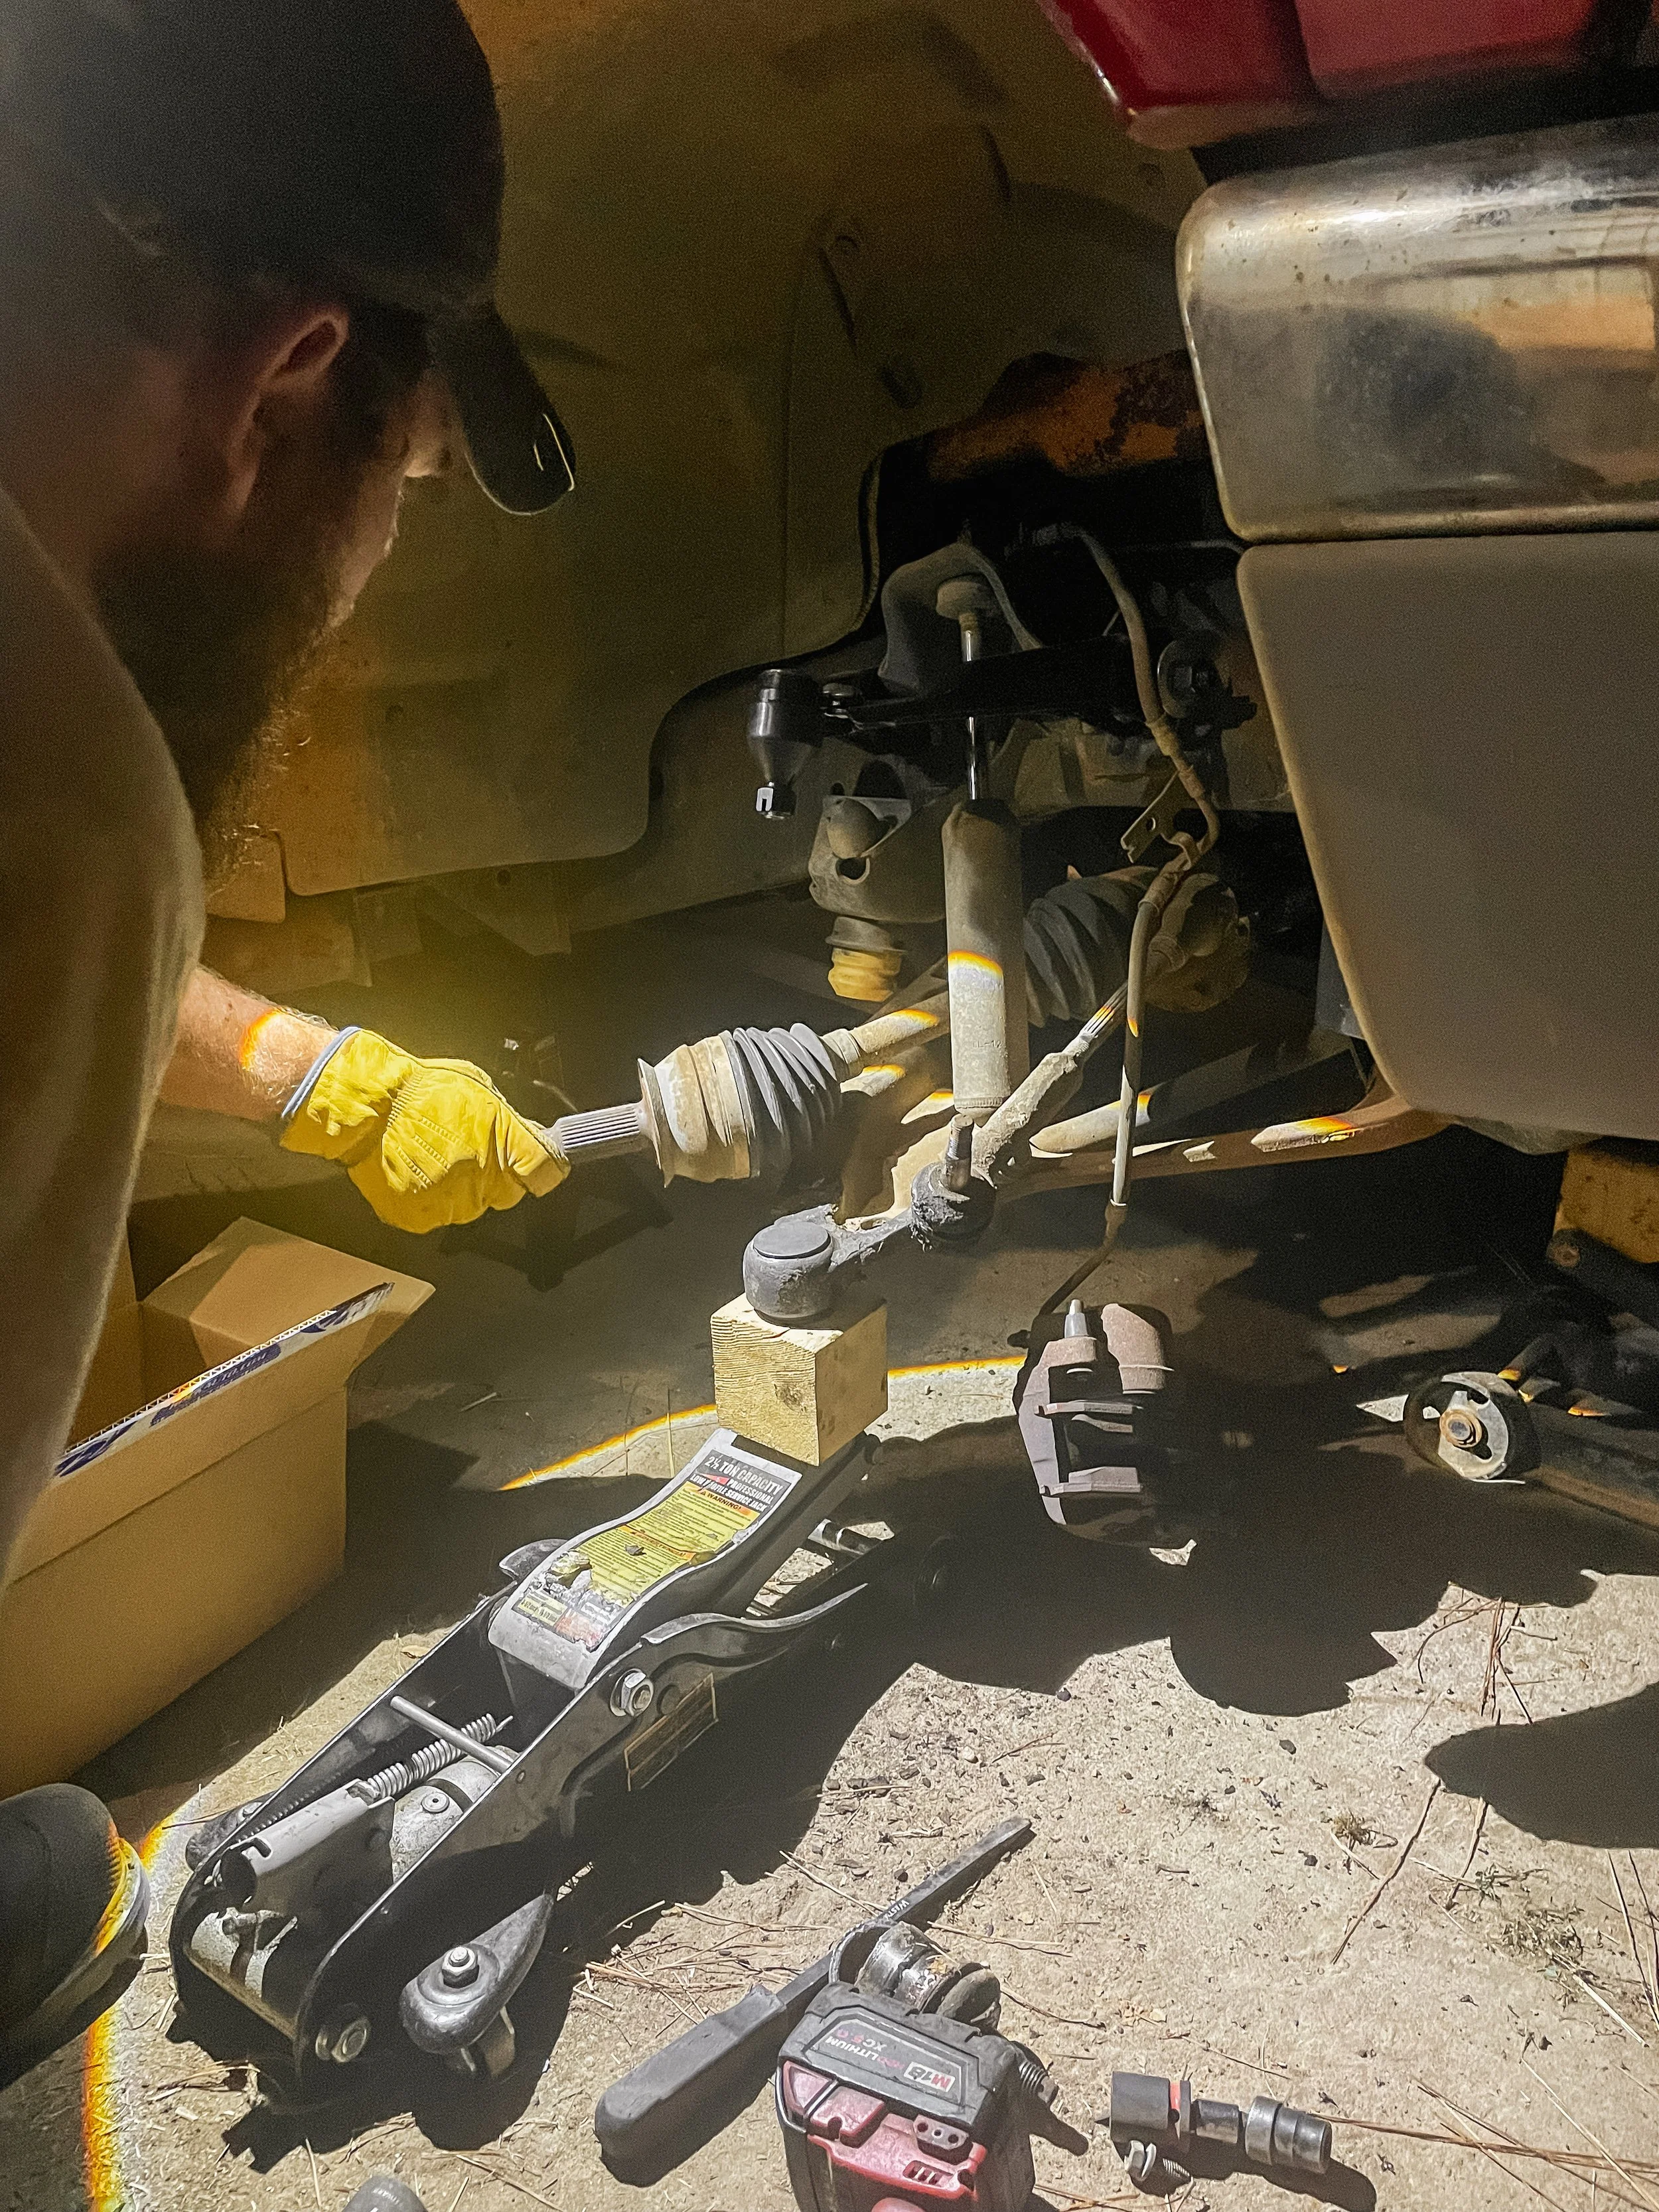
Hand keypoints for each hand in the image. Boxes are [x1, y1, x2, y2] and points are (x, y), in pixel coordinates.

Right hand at [280, 1028, 567, 1231]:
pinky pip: (438, 1213)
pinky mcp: (421, 1218)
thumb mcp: (479, 1089)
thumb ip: (507, 1120)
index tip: (538, 1165)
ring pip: (471, 1206)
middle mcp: (483, 1180)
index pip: (546, 1174)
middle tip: (467, 1148)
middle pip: (506, 1193)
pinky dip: (431, 1198)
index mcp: (504, 1146)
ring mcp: (451, 1203)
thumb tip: (525, 1136)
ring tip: (435, 1155)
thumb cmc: (419, 1090)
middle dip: (495, 1174)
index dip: (542, 1168)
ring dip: (461, 1187)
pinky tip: (418, 1170)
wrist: (367, 1107)